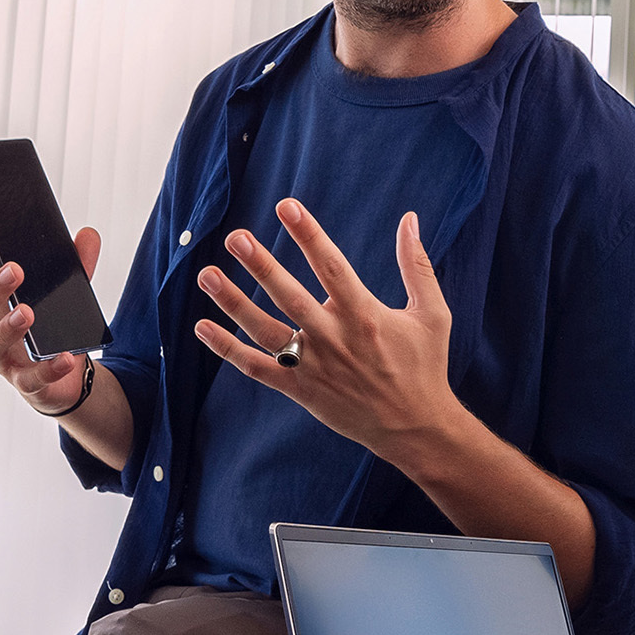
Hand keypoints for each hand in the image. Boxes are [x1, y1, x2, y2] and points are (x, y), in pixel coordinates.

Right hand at [0, 213, 102, 417]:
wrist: (65, 380)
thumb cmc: (51, 330)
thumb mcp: (64, 295)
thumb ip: (76, 266)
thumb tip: (88, 235)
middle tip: (13, 271)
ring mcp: (4, 359)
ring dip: (9, 328)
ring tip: (28, 313)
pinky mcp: (25, 384)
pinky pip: (31, 378)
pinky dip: (48, 368)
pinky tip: (64, 357)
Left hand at [191, 199, 460, 459]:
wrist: (414, 428)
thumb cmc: (424, 366)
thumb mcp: (432, 314)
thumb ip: (417, 265)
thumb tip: (409, 219)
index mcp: (365, 315)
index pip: (331, 266)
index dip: (308, 234)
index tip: (286, 206)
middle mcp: (334, 339)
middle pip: (290, 296)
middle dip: (262, 265)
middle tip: (235, 237)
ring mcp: (313, 366)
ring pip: (265, 331)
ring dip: (233, 303)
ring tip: (207, 275)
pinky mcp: (300, 390)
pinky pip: (256, 368)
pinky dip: (227, 349)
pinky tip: (202, 326)